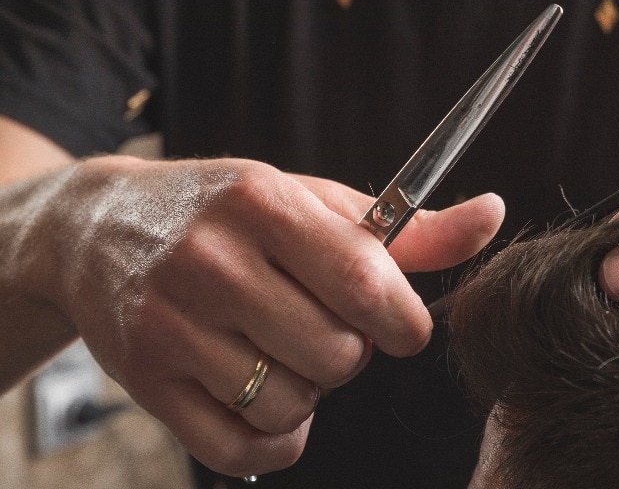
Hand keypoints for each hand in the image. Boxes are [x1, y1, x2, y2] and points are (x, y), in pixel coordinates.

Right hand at [21, 156, 502, 475]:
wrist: (97, 228)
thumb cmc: (227, 212)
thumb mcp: (312, 199)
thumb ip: (408, 226)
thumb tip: (493, 216)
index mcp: (264, 203)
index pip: (365, 282)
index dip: (404, 321)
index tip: (401, 326)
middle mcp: (212, 261)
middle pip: (337, 354)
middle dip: (352, 352)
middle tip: (325, 328)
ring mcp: (171, 324)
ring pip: (292, 403)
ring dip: (310, 392)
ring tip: (285, 353)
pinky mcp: (145, 379)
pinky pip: (241, 446)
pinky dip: (275, 439)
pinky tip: (267, 402)